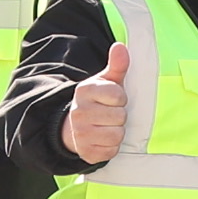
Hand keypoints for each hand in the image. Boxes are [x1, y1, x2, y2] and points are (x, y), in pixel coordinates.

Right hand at [63, 42, 131, 161]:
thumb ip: (117, 65)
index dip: (121, 98)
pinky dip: (111, 146)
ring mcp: (80, 133)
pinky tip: (103, 139)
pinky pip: (111, 150)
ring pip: (117, 134)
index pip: (118, 95)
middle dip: (120, 116)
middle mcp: (79, 112)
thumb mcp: (107, 81)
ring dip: (117, 132)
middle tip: (110, 114)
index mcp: (85, 91)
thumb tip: (120, 46)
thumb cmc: (98, 101)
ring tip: (107, 126)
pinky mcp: (86, 152)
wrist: (76, 127)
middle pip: (119, 116)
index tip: (113, 99)